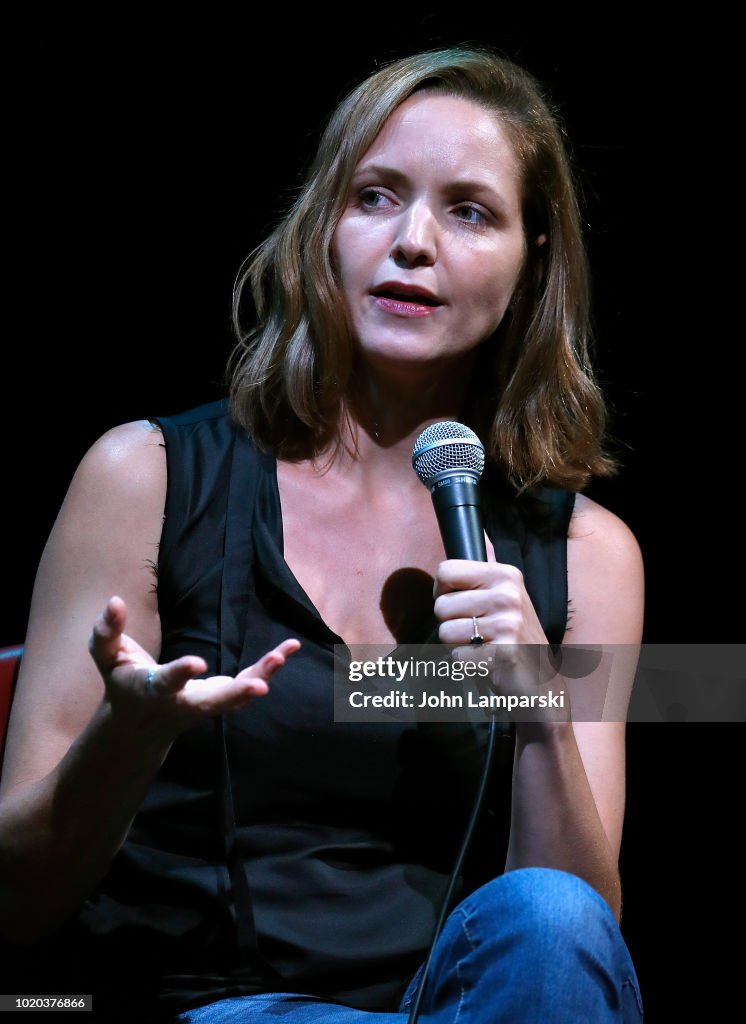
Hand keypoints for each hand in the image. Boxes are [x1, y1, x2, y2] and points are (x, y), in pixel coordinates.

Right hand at [88, 595, 299, 733]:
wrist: (140, 725)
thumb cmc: (122, 682)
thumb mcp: (106, 657)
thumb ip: (107, 631)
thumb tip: (115, 601)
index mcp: (153, 690)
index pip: (168, 682)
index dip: (181, 672)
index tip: (197, 663)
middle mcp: (183, 702)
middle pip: (212, 702)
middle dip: (235, 694)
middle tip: (260, 688)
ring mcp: (207, 704)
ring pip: (237, 696)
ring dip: (262, 677)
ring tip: (283, 654)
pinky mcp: (222, 698)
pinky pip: (248, 685)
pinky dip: (269, 670)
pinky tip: (290, 648)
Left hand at [433, 560, 566, 723]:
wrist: (542, 681)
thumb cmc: (515, 637)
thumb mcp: (507, 595)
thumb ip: (484, 574)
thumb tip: (472, 546)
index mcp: (505, 575)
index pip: (446, 571)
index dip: (443, 592)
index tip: (459, 604)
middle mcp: (508, 595)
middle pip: (441, 605)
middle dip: (450, 623)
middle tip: (476, 632)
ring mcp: (507, 624)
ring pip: (446, 631)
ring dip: (458, 644)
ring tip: (482, 646)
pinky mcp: (503, 653)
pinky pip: (457, 656)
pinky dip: (467, 664)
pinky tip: (486, 661)